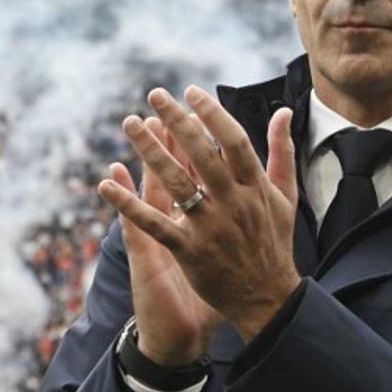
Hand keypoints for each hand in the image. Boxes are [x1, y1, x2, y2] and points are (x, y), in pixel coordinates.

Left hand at [98, 86, 301, 343]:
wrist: (267, 299)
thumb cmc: (275, 244)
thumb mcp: (285, 197)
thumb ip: (282, 152)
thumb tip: (282, 111)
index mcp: (255, 188)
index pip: (233, 141)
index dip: (212, 114)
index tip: (191, 92)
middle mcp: (233, 203)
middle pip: (202, 154)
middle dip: (177, 121)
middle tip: (154, 94)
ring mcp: (210, 227)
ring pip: (176, 182)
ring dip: (150, 151)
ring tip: (130, 124)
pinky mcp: (189, 251)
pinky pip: (154, 223)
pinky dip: (128, 204)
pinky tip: (105, 184)